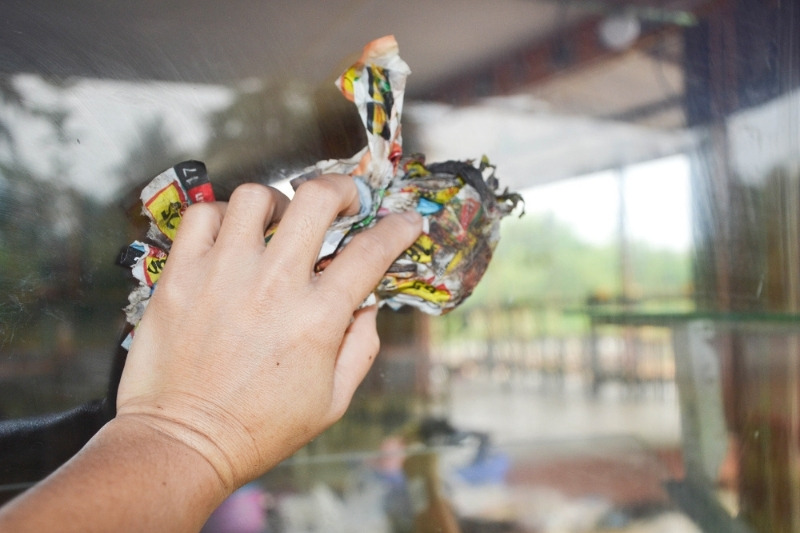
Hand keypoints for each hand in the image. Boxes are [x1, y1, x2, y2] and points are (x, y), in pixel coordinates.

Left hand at [116, 174, 421, 490]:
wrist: (183, 444)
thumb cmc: (259, 429)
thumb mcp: (332, 402)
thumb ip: (360, 348)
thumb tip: (368, 306)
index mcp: (317, 318)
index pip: (371, 252)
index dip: (396, 229)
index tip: (402, 223)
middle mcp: (273, 286)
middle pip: (316, 199)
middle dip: (340, 190)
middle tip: (341, 202)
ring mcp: (222, 274)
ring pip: (255, 197)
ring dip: (277, 203)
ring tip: (278, 223)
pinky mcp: (180, 275)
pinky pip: (202, 216)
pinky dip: (221, 217)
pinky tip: (230, 239)